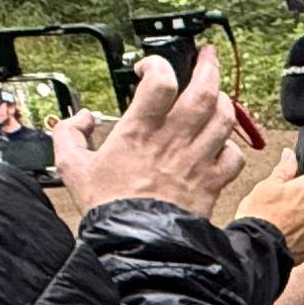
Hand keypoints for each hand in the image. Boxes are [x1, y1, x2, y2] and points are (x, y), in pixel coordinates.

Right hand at [52, 40, 242, 218]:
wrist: (136, 248)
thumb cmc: (107, 209)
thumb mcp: (72, 168)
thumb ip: (69, 135)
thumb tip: (82, 118)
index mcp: (140, 132)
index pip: (161, 81)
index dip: (157, 65)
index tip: (149, 68)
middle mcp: (174, 141)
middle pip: (204, 91)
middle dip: (209, 67)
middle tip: (206, 56)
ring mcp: (197, 161)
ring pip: (224, 118)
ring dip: (224, 102)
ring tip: (217, 95)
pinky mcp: (212, 184)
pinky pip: (234, 156)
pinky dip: (231, 147)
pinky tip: (220, 145)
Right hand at [239, 165, 303, 260]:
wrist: (256, 248)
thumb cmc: (258, 215)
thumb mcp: (266, 187)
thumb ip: (283, 170)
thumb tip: (290, 154)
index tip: (298, 185)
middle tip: (283, 208)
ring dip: (303, 219)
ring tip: (281, 225)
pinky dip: (303, 236)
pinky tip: (286, 237)